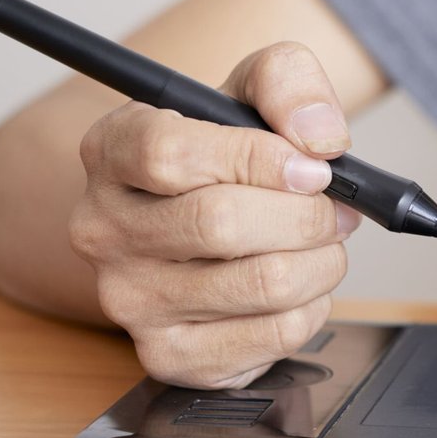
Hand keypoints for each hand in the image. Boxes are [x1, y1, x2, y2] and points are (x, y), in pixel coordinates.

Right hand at [69, 42, 357, 388]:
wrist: (206, 224)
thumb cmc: (228, 158)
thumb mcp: (252, 92)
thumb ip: (287, 82)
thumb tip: (319, 139)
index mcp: (110, 151)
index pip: (169, 153)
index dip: (258, 159)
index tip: (312, 168)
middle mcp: (103, 229)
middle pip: (221, 223)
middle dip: (306, 215)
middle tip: (334, 209)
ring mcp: (131, 300)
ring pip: (263, 283)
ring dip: (321, 261)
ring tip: (321, 244)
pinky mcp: (171, 356)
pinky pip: (275, 335)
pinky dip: (312, 307)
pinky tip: (299, 286)